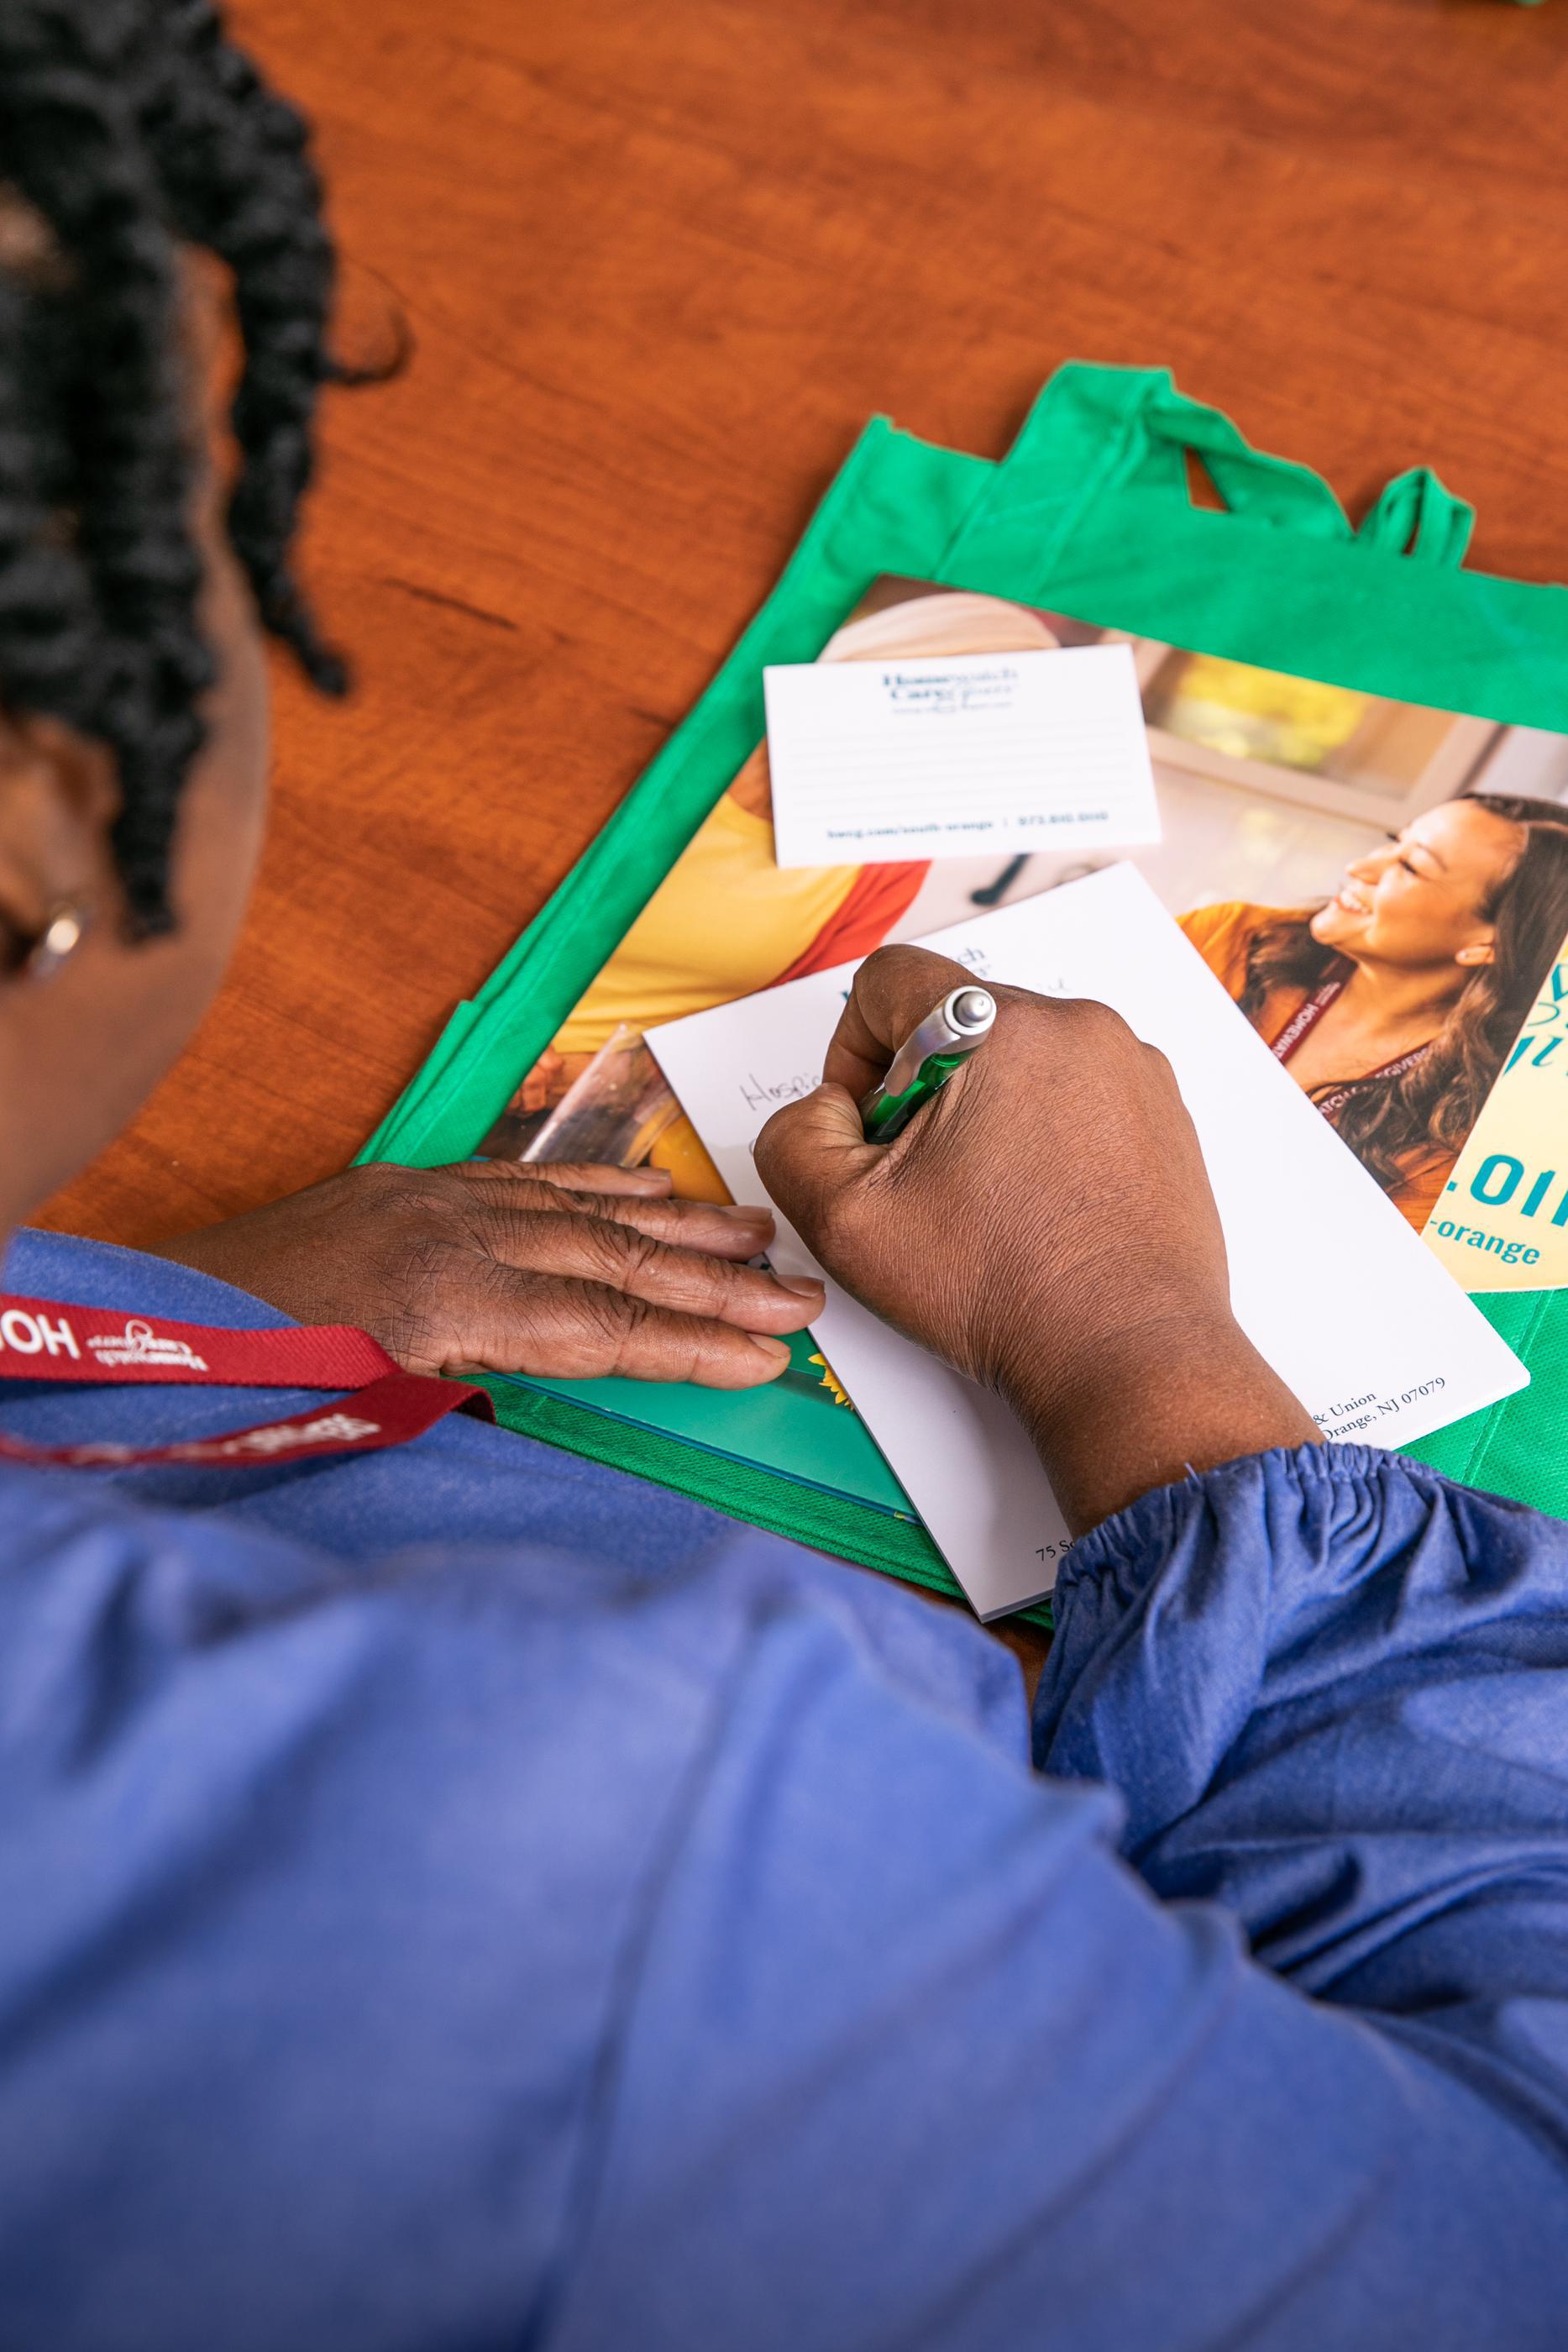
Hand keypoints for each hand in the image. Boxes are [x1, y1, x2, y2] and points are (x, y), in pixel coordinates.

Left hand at [155, 1159, 822, 1386]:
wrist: (146, 1311)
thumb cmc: (243, 1379)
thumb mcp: (363, 1414)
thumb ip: (477, 1395)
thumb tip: (578, 1389)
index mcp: (442, 1301)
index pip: (603, 1326)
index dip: (695, 1343)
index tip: (770, 1354)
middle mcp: (448, 1232)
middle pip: (613, 1260)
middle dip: (716, 1281)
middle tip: (802, 1294)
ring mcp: (430, 1198)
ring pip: (581, 1209)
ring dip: (676, 1224)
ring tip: (755, 1235)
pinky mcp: (408, 1184)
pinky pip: (529, 1178)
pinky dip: (600, 1186)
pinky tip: (648, 1191)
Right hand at [754, 945, 1317, 1531]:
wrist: (1127, 1356)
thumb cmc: (1005, 1290)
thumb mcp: (844, 1220)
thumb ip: (794, 1138)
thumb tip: (825, 1110)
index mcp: (1000, 1029)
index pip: (891, 979)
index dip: (853, 1047)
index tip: (867, 1121)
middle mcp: (1080, 1028)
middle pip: (960, 1022)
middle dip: (923, 1090)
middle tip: (925, 1180)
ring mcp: (1133, 1070)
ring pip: (1021, 1059)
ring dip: (987, 1113)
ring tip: (987, 1201)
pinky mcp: (1164, 1114)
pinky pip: (1077, 1094)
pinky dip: (1045, 1136)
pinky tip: (1038, 1207)